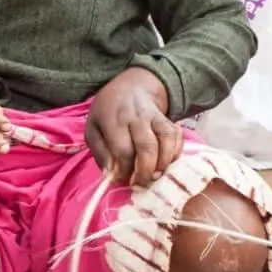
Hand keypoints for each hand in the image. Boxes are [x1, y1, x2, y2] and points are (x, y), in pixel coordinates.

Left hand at [86, 68, 183, 185]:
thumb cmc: (108, 113)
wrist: (131, 87)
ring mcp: (156, 116)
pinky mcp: (169, 119)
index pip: (123, 149)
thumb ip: (101, 154)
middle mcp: (137, 117)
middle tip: (141, 184)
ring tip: (155, 175)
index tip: (122, 180)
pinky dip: (176, 153)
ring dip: (164, 163)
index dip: (124, 170)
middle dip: (145, 171)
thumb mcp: (93, 129)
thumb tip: (112, 176)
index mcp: (114, 120)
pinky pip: (178, 136)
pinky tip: (166, 162)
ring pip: (167, 140)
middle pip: (147, 146)